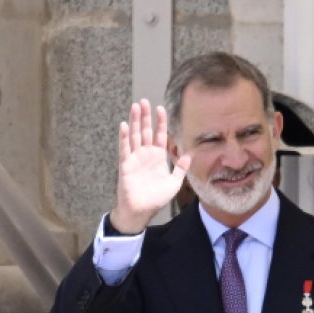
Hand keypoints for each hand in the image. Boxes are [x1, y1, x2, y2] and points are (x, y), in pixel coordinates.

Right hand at [110, 99, 191, 232]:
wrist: (141, 211)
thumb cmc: (156, 198)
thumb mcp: (173, 183)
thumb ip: (180, 168)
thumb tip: (189, 155)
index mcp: (157, 157)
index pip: (160, 135)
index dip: (160, 122)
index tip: (160, 108)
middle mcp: (145, 155)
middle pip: (145, 131)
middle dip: (145, 116)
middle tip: (144, 101)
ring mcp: (135, 158)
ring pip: (134, 136)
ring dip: (134, 121)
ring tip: (135, 107)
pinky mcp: (126, 165)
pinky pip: (125, 149)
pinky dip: (124, 137)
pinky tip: (124, 125)